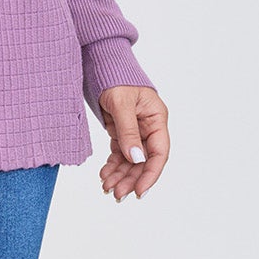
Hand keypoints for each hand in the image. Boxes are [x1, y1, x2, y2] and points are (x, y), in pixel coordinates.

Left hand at [97, 86, 168, 200]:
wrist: (99, 64)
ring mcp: (135, 130)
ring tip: (107, 188)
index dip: (150, 174)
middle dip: (131, 179)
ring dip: (120, 176)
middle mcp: (148, 127)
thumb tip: (136, 158)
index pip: (159, 153)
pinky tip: (104, 175)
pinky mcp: (121, 131)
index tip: (139, 191)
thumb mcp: (121, 103)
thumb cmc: (115, 77)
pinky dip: (112, 166)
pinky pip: (119, 154)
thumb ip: (128, 131)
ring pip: (131, 160)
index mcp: (156, 118)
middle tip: (117, 194)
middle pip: (144, 161)